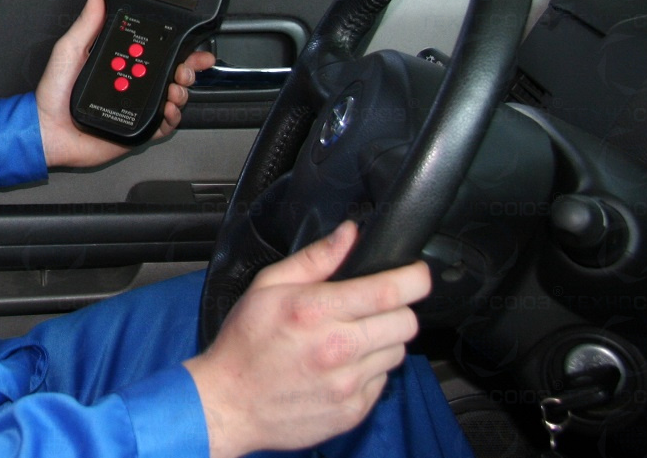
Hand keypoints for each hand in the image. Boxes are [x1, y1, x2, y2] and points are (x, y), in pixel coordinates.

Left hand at [35, 0, 215, 168]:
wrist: (48, 130)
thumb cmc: (54, 93)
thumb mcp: (71, 49)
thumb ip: (88, 22)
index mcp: (123, 62)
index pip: (157, 50)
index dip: (179, 46)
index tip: (190, 43)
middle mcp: (135, 82)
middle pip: (174, 72)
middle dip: (188, 68)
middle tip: (185, 69)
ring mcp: (139, 105)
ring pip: (175, 96)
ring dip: (181, 92)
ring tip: (173, 90)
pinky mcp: (139, 128)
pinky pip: (166, 124)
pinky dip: (173, 117)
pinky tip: (167, 109)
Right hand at [184, 220, 429, 457]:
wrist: (228, 404)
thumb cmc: (245, 342)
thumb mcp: (270, 285)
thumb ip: (317, 257)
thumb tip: (351, 233)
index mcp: (317, 311)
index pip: (388, 291)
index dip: (415, 277)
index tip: (418, 272)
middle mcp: (337, 350)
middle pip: (404, 322)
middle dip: (399, 308)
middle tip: (376, 305)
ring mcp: (347, 385)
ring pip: (397, 352)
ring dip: (384, 340)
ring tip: (354, 336)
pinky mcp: (351, 412)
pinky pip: (383, 381)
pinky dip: (371, 369)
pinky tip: (343, 364)